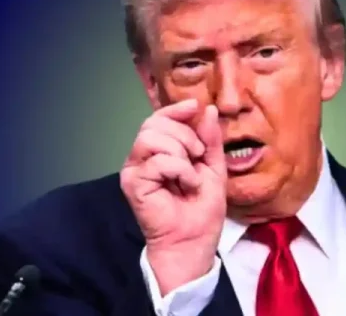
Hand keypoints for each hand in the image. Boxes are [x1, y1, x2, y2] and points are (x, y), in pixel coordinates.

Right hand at [120, 99, 226, 294]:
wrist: (195, 239)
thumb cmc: (201, 209)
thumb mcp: (213, 166)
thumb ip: (209, 138)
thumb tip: (207, 109)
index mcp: (159, 152)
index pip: (159, 119)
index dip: (176, 109)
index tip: (194, 106)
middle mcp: (142, 158)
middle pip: (154, 123)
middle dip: (184, 134)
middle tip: (198, 155)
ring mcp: (135, 170)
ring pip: (152, 137)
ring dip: (180, 150)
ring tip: (192, 172)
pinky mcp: (133, 183)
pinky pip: (157, 160)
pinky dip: (180, 169)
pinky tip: (187, 184)